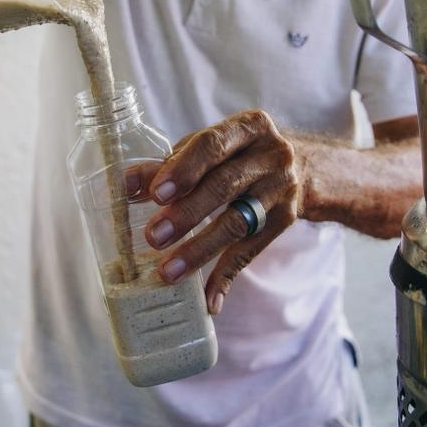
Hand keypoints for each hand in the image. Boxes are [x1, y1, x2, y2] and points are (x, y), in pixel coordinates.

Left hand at [126, 110, 301, 315]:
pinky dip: (226, 275)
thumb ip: (168, 165)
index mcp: (249, 127)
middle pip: (225, 185)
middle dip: (187, 213)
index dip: (184, 169)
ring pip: (238, 222)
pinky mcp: (285, 221)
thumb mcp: (209, 149)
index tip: (156, 194)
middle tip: (154, 236)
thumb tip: (124, 186)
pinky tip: (210, 300)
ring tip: (169, 271)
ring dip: (200, 249)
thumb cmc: (238, 154)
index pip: (213, 145)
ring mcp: (281, 190)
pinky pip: (251, 252)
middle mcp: (271, 155)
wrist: (302, 168)